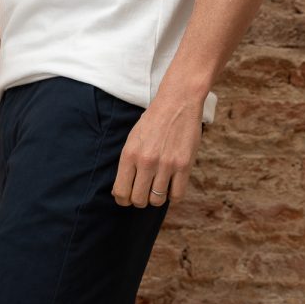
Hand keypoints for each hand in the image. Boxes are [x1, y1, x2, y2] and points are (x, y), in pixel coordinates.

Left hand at [111, 90, 204, 208]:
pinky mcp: (184, 165)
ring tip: (158, 187)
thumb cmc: (153, 122)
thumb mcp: (132, 140)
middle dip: (140, 200)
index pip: (121, 192)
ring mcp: (166, 164)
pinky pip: (176, 195)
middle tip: (144, 193)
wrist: (177, 102)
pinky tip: (171, 185)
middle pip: (138, 200)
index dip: (123, 200)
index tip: (128, 198)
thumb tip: (120, 192)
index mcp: (129, 155)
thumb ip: (127, 165)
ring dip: (157, 198)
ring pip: (157, 200)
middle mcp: (146, 161)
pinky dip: (173, 195)